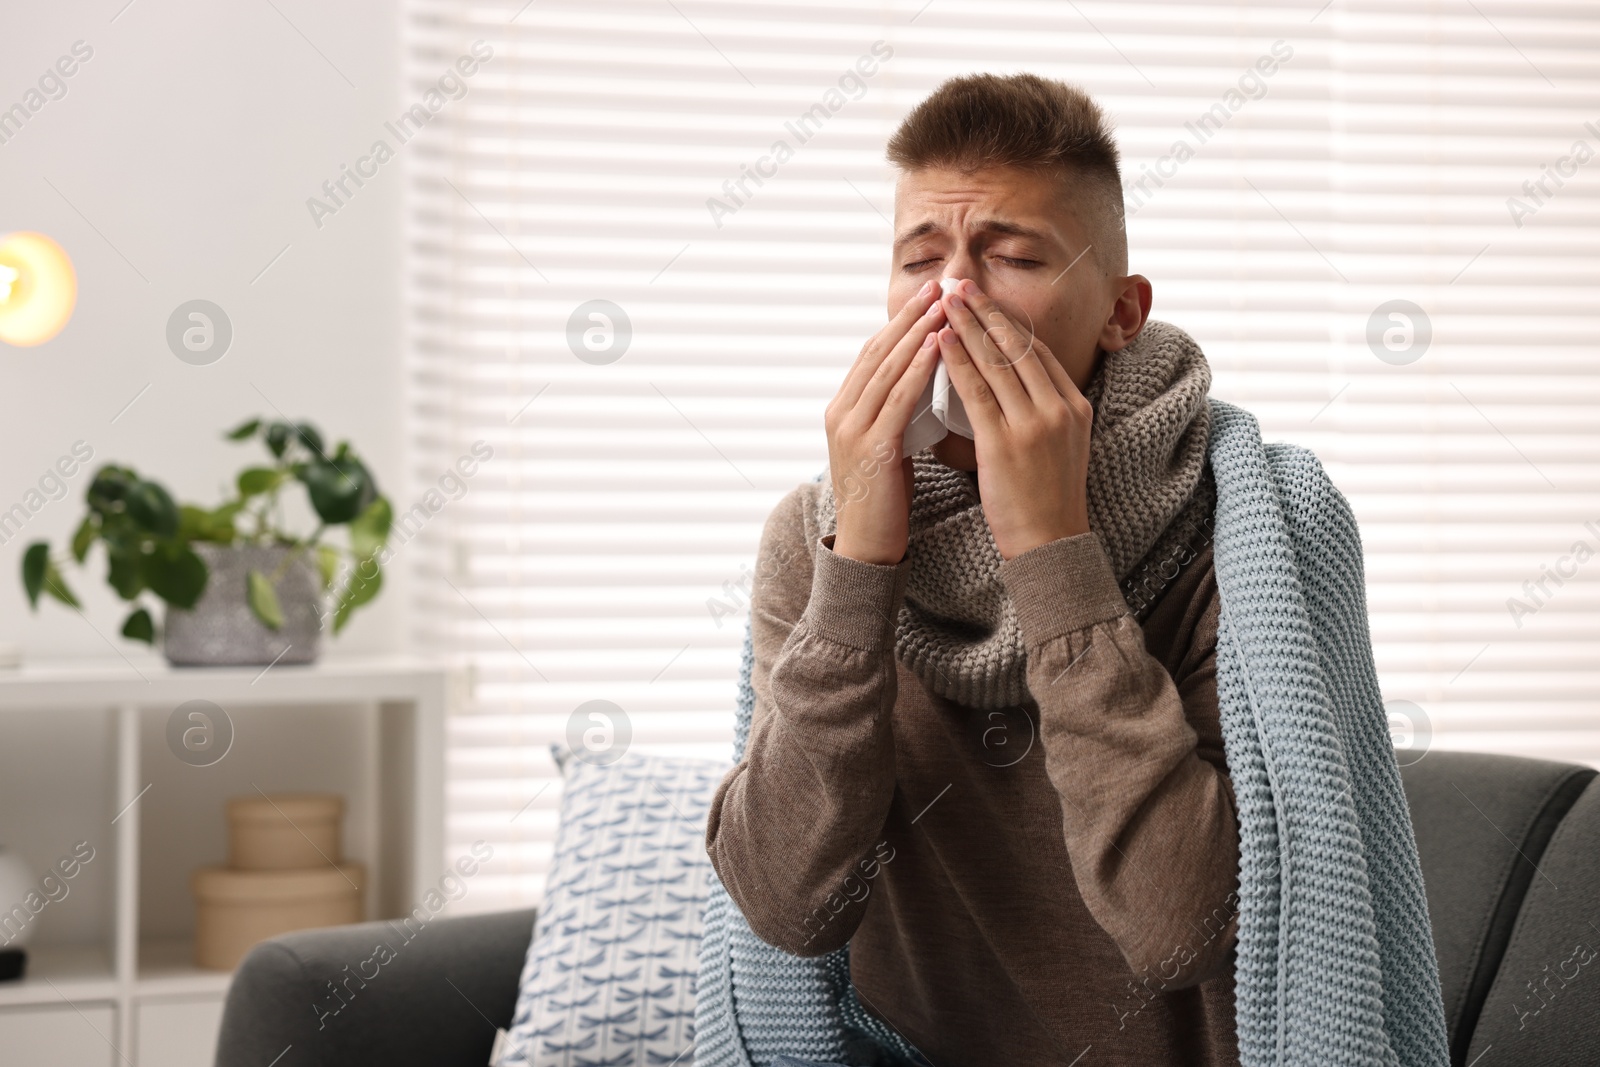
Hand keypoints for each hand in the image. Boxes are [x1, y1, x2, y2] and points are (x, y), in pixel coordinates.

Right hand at [824, 280, 946, 564]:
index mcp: (843, 409)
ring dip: (918, 331)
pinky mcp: (872, 447)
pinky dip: (919, 367)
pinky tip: (940, 345)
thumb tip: (921, 382)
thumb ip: (894, 412)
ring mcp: (852, 428)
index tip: (929, 295)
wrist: (867, 548)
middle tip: (939, 283)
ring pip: (888, 367)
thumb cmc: (884, 499)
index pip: (873, 352)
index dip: (900, 321)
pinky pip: (899, 398)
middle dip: (910, 315)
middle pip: (878, 350)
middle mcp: (841, 411)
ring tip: (944, 303)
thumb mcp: (886, 445)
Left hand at [936, 279, 1091, 559]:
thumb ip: (1044, 411)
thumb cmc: (1046, 501)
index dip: (1007, 322)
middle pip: (1017, 347)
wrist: (1051, 545)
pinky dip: (956, 361)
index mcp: (1075, 405)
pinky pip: (976, 391)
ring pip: (996, 362)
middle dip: (985, 311)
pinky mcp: (1006, 443)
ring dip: (966, 327)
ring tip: (944, 302)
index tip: (982, 301)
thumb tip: (1014, 383)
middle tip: (959, 285)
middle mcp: (1059, 408)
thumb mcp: (1061, 445)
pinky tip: (939, 342)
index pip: (1037, 351)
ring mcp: (1035, 424)